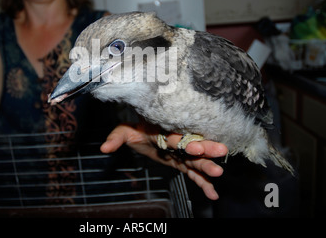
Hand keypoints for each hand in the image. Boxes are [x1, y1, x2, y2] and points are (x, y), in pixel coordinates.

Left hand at [101, 123, 227, 199]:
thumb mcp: (125, 131)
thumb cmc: (136, 130)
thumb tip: (104, 148)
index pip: (176, 137)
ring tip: (218, 174)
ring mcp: (181, 155)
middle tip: (220, 151)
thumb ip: (116, 138)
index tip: (195, 146)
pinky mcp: (182, 164)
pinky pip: (194, 175)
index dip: (186, 141)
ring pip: (196, 161)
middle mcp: (177, 142)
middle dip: (205, 150)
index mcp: (165, 132)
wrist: (143, 132)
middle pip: (192, 147)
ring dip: (206, 168)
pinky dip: (203, 184)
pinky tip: (213, 194)